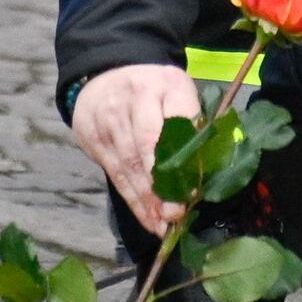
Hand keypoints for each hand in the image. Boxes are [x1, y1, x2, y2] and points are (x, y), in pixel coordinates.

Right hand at [69, 60, 203, 234]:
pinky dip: (134, 203)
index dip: (181, 157)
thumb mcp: (179, 91)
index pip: (174, 120)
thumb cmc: (155, 89)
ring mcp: (109, 121)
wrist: (105, 75)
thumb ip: (192, 121)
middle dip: (161, 186)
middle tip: (176, 213)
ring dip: (148, 202)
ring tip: (165, 226)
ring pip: (129, 166)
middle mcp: (132, 101)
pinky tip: (149, 221)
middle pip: (146, 148)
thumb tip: (207, 165)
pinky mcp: (94, 141)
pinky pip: (116, 176)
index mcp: (164, 84)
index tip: (192, 186)